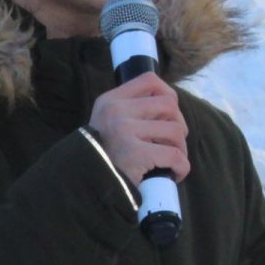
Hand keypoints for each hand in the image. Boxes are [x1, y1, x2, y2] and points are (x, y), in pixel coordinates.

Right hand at [89, 71, 188, 185]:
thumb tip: (168, 110)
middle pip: (169, 105)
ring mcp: (124, 131)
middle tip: (172, 142)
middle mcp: (116, 111)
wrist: (83, 183)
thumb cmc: (102, 156)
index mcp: (110, 101)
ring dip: (181, 148)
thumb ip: (129, 112)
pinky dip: (181, 167)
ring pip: (175, 130)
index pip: (149, 80)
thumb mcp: (106, 124)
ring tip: (172, 161)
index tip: (169, 113)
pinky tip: (174, 174)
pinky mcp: (135, 154)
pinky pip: (174, 155)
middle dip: (178, 124)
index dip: (168, 94)